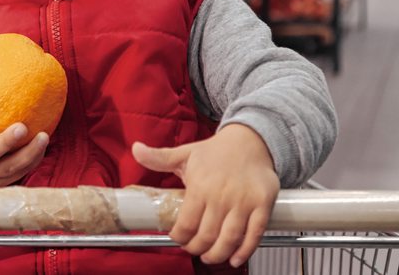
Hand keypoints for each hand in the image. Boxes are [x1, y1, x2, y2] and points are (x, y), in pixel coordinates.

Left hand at [132, 124, 278, 267]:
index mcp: (200, 185)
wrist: (251, 140)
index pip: (186, 224)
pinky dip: (246, 251)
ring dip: (218, 254)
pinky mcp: (262, 204)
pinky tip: (236, 258)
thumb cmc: (216, 151)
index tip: (178, 239)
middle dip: (197, 249)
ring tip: (211, 257)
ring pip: (230, 239)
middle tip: (194, 250)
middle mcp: (221, 196)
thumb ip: (159, 157)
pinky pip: (255, 234)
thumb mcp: (185, 153)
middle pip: (207, 236)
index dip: (180, 238)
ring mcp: (244, 202)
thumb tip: (135, 149)